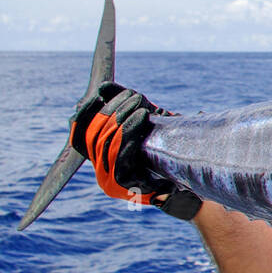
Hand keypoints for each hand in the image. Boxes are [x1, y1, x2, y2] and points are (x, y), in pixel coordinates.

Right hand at [69, 81, 201, 220]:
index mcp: (101, 161)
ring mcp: (109, 182)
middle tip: (132, 95)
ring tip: (139, 101)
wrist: (192, 178)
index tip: (97, 93)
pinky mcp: (123, 185)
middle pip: (93, 136)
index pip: (79, 135)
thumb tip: (103, 87)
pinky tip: (143, 116)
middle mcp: (100, 173)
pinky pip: (119, 154)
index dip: (85, 113)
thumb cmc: (167, 151)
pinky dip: (130, 131)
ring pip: (105, 143)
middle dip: (111, 110)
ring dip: (122, 117)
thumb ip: (122, 108)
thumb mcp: (143, 126)